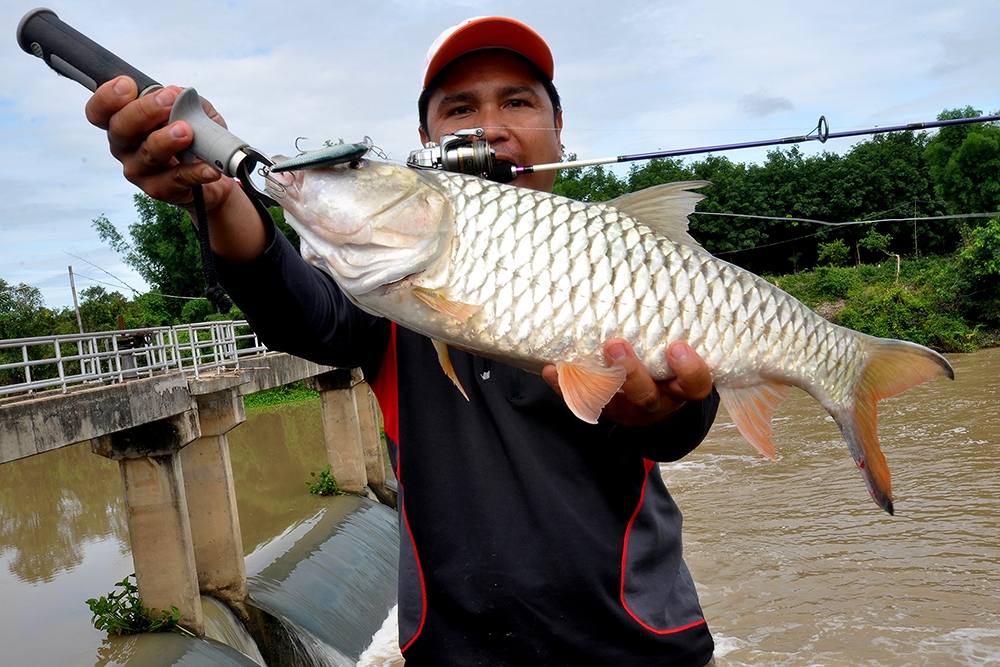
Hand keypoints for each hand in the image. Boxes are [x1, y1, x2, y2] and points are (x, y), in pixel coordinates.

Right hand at [85, 76, 264, 259]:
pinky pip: (176, 179)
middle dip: (144, 111)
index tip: (129, 85)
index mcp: (124, 123)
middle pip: (120, 129)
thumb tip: (183, 96)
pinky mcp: (159, 190)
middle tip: (169, 100)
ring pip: (147, 154)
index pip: (99, 111)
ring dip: (166, 140)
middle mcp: (124, 147)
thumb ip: (186, 101)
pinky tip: (210, 167)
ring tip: (187, 132)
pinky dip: (195, 172)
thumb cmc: (195, 136)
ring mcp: (139, 170)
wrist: (213, 172)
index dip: (107, 97)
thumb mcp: (193, 112)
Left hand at [542, 339, 712, 426]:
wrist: (656, 403)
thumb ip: (674, 326)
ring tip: (575, 359)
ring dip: (591, 379)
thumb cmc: (670, 365)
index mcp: (681, 389)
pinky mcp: (601, 409)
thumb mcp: (680, 351)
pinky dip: (565, 385)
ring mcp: (626, 409)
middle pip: (646, 396)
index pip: (694, 385)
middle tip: (615, 344)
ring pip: (611, 401)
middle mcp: (656, 402)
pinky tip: (552, 368)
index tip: (677, 346)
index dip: (689, 369)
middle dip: (630, 372)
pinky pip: (580, 400)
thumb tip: (663, 267)